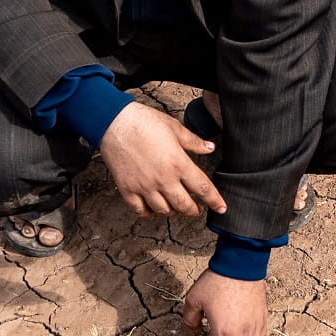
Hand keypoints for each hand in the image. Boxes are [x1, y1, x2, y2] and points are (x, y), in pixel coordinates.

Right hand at [100, 102, 226, 219]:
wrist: (114, 122)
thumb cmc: (144, 122)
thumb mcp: (175, 128)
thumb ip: (194, 141)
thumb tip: (210, 147)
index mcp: (178, 163)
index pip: (203, 188)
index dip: (215, 201)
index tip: (221, 208)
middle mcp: (163, 179)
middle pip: (184, 205)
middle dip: (193, 210)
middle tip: (196, 209)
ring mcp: (144, 187)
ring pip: (164, 211)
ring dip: (173, 211)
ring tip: (175, 207)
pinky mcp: (128, 189)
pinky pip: (141, 211)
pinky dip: (149, 213)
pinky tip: (152, 208)